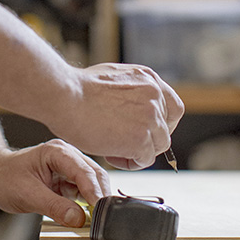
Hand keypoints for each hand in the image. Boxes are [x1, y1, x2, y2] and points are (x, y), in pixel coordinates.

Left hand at [0, 139, 110, 226]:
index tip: (101, 210)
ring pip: (92, 183)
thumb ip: (54, 206)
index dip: (94, 192)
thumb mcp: (27, 195)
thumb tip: (78, 219)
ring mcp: (69, 167)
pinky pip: (84, 190)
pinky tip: (91, 214)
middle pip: (94, 175)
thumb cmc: (4, 178)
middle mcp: (68, 156)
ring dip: (97, 199)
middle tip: (106, 217)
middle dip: (101, 195)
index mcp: (58, 152)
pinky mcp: (67, 178)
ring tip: (100, 218)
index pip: (84, 172)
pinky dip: (89, 202)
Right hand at [51, 63, 183, 169]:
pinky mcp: (140, 138)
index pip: (173, 108)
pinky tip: (110, 155)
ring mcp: (150, 117)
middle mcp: (155, 96)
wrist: (65, 96)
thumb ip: (133, 91)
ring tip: (113, 150)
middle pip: (166, 129)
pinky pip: (145, 159)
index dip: (162, 124)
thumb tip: (135, 107)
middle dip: (147, 139)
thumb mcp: (116, 77)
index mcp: (150, 79)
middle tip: (124, 143)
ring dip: (138, 152)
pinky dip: (131, 163)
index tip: (146, 131)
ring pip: (158, 146)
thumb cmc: (78, 88)